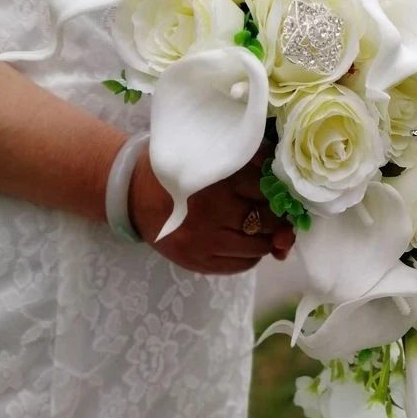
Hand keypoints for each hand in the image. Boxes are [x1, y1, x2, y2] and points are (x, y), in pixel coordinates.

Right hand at [128, 147, 295, 274]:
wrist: (133, 193)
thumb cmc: (178, 167)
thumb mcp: (211, 152)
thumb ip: (249, 159)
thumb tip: (283, 180)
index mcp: (218, 179)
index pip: (268, 190)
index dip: (278, 191)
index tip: (279, 190)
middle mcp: (213, 212)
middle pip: (268, 221)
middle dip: (277, 217)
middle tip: (275, 211)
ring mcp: (205, 241)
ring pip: (259, 247)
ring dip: (266, 238)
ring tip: (259, 227)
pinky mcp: (198, 262)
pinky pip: (242, 265)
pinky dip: (250, 254)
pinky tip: (242, 241)